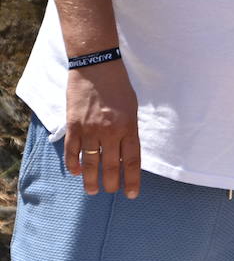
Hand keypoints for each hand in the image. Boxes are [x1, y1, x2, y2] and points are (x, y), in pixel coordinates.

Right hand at [65, 61, 141, 197]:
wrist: (96, 67)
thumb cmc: (118, 86)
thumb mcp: (132, 108)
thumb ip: (128, 129)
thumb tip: (124, 152)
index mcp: (129, 126)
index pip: (132, 160)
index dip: (132, 179)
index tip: (132, 194)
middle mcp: (110, 131)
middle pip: (111, 166)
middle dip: (111, 183)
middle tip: (110, 191)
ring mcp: (90, 129)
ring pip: (90, 163)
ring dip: (91, 179)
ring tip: (93, 190)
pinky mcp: (73, 126)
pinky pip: (73, 151)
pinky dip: (74, 164)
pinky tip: (77, 172)